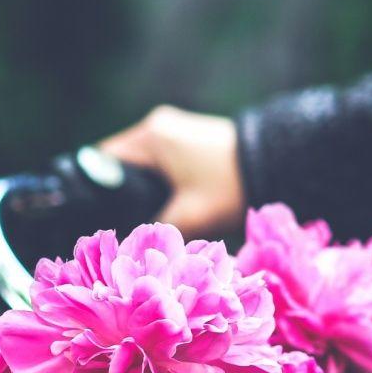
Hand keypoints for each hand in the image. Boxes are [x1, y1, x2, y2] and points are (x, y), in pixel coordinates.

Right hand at [98, 106, 243, 236]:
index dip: (94, 192)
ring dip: (140, 189)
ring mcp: (174, 130)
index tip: (92, 219)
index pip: (102, 162)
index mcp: (151, 137)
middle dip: (119, 193)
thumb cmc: (232, 187)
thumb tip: (132, 246)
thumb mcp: (192, 217)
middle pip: (120, 163)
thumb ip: (157, 232)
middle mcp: (157, 126)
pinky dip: (157, 182)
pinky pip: (160, 162)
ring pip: (141, 165)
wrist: (279, 163)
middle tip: (116, 225)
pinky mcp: (189, 139)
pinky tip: (162, 204)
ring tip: (138, 218)